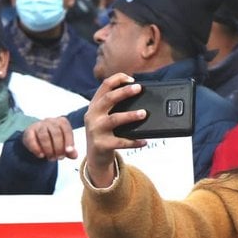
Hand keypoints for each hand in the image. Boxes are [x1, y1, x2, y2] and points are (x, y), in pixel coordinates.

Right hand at [23, 117, 76, 160]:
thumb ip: (70, 150)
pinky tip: (41, 155)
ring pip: (44, 136)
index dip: (68, 141)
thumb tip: (74, 156)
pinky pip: (32, 140)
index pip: (66, 130)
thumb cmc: (54, 141)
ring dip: (48, 149)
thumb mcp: (64, 145)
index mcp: (62, 122)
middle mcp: (50, 121)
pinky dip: (36, 149)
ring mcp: (39, 125)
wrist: (37, 138)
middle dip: (58, 147)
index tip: (68, 151)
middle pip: (56, 133)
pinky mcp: (29, 131)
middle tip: (59, 158)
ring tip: (51, 158)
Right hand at [84, 72, 152, 186]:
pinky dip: (134, 141)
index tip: (132, 79)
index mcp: (94, 105)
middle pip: (108, 99)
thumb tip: (138, 95)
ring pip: (114, 119)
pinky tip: (144, 141)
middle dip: (124, 92)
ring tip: (143, 113)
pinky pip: (120, 142)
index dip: (118, 79)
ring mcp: (96, 130)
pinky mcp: (101, 144)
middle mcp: (92, 115)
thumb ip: (114, 106)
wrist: (95, 157)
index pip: (104, 86)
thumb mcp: (104, 117)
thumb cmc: (104, 133)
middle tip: (139, 88)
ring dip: (130, 115)